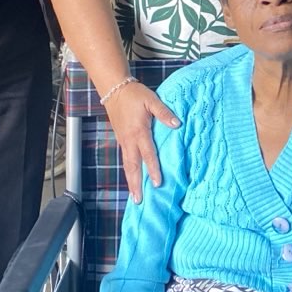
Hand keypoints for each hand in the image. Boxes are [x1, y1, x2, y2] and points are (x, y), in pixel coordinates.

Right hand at [105, 82, 181, 201]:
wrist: (114, 90)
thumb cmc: (134, 94)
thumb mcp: (151, 100)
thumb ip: (164, 113)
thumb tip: (177, 124)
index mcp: (139, 132)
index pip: (148, 154)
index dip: (153, 169)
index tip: (157, 183)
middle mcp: (129, 140)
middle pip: (133, 166)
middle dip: (136, 184)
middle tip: (139, 201)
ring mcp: (123, 141)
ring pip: (127, 165)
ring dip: (131, 182)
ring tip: (134, 196)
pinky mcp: (121, 140)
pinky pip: (125, 159)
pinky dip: (128, 172)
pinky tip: (131, 179)